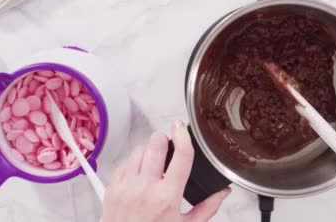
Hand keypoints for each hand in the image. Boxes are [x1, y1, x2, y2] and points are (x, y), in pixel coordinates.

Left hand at [102, 121, 230, 221]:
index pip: (181, 155)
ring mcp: (126, 186)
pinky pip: (124, 161)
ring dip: (148, 152)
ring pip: (139, 149)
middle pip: (156, 143)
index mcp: (167, 197)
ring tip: (153, 166)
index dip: (183, 135)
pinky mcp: (112, 187)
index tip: (181, 127)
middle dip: (164, 141)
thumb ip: (207, 208)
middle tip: (167, 149)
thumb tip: (222, 193)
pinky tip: (139, 175)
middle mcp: (145, 188)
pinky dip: (133, 163)